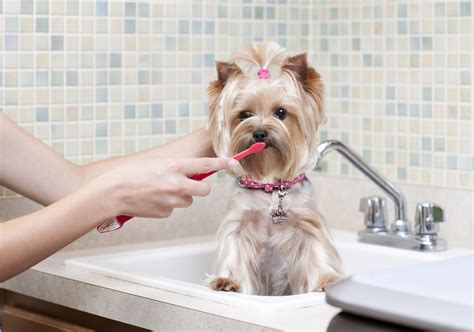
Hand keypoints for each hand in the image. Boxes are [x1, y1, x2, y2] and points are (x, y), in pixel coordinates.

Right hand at [87, 157, 230, 219]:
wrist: (113, 192)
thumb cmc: (131, 174)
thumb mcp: (156, 162)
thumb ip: (176, 167)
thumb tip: (190, 172)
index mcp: (175, 166)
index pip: (206, 165)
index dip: (222, 163)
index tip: (233, 162)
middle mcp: (177, 183)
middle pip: (205, 190)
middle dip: (201, 188)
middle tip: (191, 185)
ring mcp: (172, 200)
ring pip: (188, 200)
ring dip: (180, 196)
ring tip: (160, 191)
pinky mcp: (166, 212)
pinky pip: (174, 209)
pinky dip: (167, 205)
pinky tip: (153, 200)